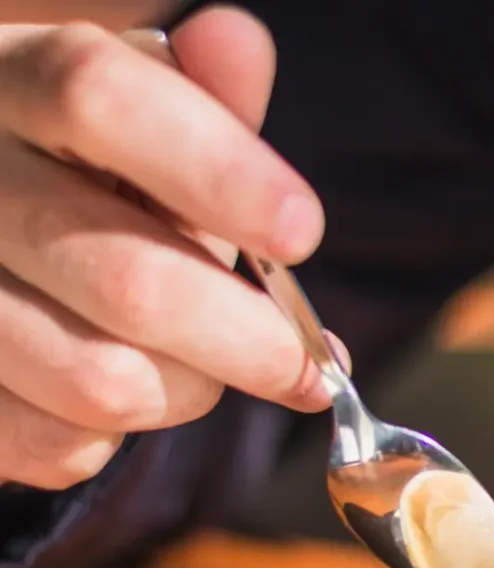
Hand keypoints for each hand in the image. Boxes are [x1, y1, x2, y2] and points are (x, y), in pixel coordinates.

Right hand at [0, 4, 330, 490]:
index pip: (102, 99)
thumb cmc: (80, 182)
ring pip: (106, 383)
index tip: (304, 234)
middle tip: (313, 367)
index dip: (221, 174)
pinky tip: (129, 388)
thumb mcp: (136, 123)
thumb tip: (241, 44)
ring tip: (204, 366)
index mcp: (10, 84)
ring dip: (191, 392)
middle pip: (132, 280)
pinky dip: (122, 437)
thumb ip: (198, 101)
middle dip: (254, 343)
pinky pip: (65, 445)